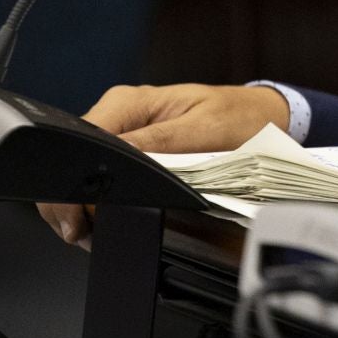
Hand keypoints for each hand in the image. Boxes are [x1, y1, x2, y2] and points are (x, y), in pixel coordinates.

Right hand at [37, 82, 289, 246]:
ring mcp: (124, 132)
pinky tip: (114, 217)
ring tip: (101, 231)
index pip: (82, 140)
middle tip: (89, 235)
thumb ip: (162, 143)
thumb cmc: (239, 116)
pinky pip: (107, 175)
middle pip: (76, 160)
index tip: (82, 215)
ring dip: (90, 204)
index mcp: (131, 102)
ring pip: (86, 172)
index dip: (75, 182)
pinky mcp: (134, 149)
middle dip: (77, 201)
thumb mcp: (205, 129)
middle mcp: (121, 114)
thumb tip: (121, 155)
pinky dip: (106, 200)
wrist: (262, 116)